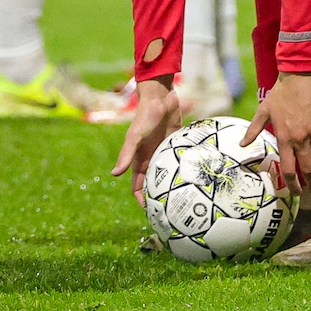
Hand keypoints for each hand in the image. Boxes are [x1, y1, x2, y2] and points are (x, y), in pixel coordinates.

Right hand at [111, 78, 181, 203]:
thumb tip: (114, 174)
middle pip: (154, 184)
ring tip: (186, 200)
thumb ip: (126, 155)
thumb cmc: (145, 116)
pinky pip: (180, 162)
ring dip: (173, 186)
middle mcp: (151, 159)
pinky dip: (185, 171)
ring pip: (168, 175)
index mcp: (139, 160)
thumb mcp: (135, 137)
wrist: (160, 97)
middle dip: (159, 198)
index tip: (152, 213)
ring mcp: (164, 153)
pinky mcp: (176, 145)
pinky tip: (196, 181)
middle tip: (171, 212)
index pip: (138, 186)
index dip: (142, 200)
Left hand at [242, 72, 310, 194]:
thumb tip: (241, 145)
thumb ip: (254, 130)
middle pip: (309, 169)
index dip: (292, 184)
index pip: (289, 168)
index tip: (296, 192)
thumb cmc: (281, 92)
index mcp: (285, 137)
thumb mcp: (264, 110)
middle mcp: (302, 138)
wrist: (301, 74)